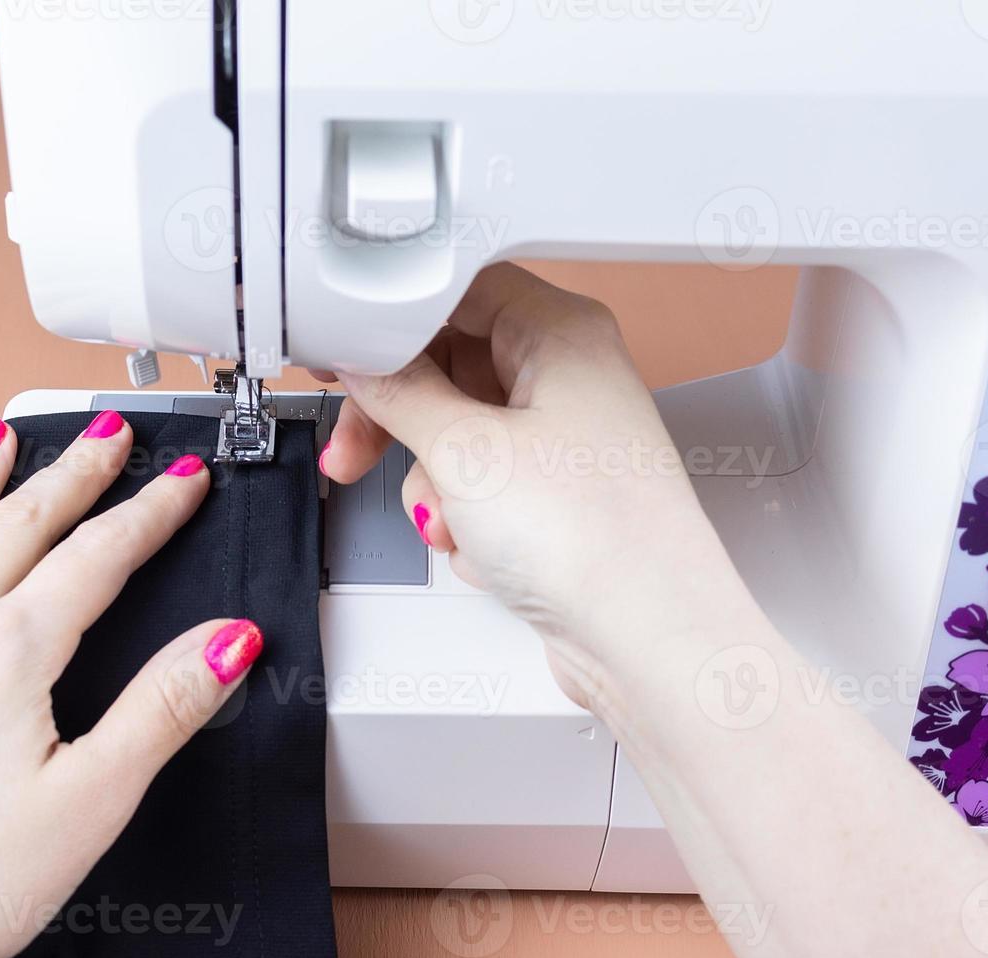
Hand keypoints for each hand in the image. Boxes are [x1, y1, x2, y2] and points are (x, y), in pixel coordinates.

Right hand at [318, 264, 744, 709]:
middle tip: (355, 451)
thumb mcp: (464, 451)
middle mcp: (571, 375)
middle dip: (400, 421)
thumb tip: (360, 364)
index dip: (390, 323)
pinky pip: (483, 484)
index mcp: (561, 331)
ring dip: (435, 482)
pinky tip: (482, 548)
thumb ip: (397, 394)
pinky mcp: (559, 496)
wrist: (646, 637)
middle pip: (450, 365)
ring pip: (460, 431)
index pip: (455, 291)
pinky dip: (467, 516)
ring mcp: (567, 437)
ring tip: (446, 520)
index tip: (342, 351)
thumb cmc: (592, 536)